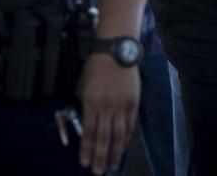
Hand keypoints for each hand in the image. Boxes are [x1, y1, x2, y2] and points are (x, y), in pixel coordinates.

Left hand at [76, 53, 140, 174]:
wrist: (116, 52)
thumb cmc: (95, 68)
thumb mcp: (83, 87)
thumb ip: (85, 106)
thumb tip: (86, 125)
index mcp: (91, 102)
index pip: (89, 132)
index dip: (86, 150)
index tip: (84, 164)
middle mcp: (107, 106)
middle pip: (103, 137)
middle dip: (100, 157)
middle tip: (99, 172)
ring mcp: (121, 105)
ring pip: (118, 135)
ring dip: (114, 152)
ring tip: (112, 166)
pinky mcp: (133, 103)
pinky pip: (130, 125)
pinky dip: (126, 139)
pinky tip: (123, 148)